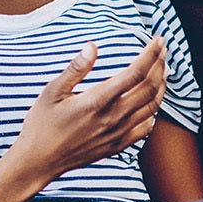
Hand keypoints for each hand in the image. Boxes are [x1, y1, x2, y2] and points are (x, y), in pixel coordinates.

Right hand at [7, 39, 168, 185]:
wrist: (39, 161)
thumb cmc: (42, 124)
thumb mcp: (52, 91)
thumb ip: (75, 68)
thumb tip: (92, 46)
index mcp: (97, 101)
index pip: (135, 73)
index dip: (151, 54)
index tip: (157, 40)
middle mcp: (112, 118)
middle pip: (149, 88)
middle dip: (160, 65)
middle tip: (164, 50)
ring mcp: (117, 134)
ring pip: (152, 107)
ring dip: (161, 86)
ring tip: (163, 71)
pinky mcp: (117, 146)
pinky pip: (145, 129)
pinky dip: (154, 113)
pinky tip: (152, 103)